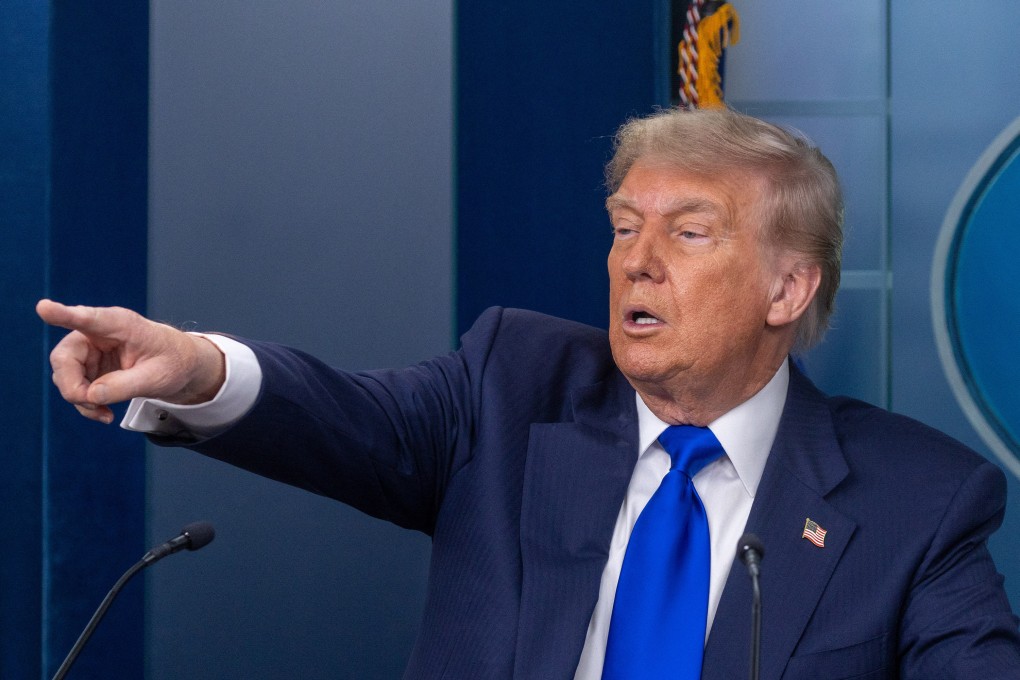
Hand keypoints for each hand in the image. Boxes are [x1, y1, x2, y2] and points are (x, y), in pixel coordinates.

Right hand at [37, 299, 225, 423]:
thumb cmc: (173, 362)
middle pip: (65, 357)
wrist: (180, 366)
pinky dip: (85, 404)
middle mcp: (97, 333)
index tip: (44, 308)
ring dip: (80, 399)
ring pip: (65, 375)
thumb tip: (91, 395)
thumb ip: (126, 385)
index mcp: (120, 324)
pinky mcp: (89, 367)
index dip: (64, 314)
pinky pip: (74, 387)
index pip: (88, 318)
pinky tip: (104, 414)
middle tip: (92, 403)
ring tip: (104, 414)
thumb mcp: (158, 377)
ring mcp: (90, 350)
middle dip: (72, 386)